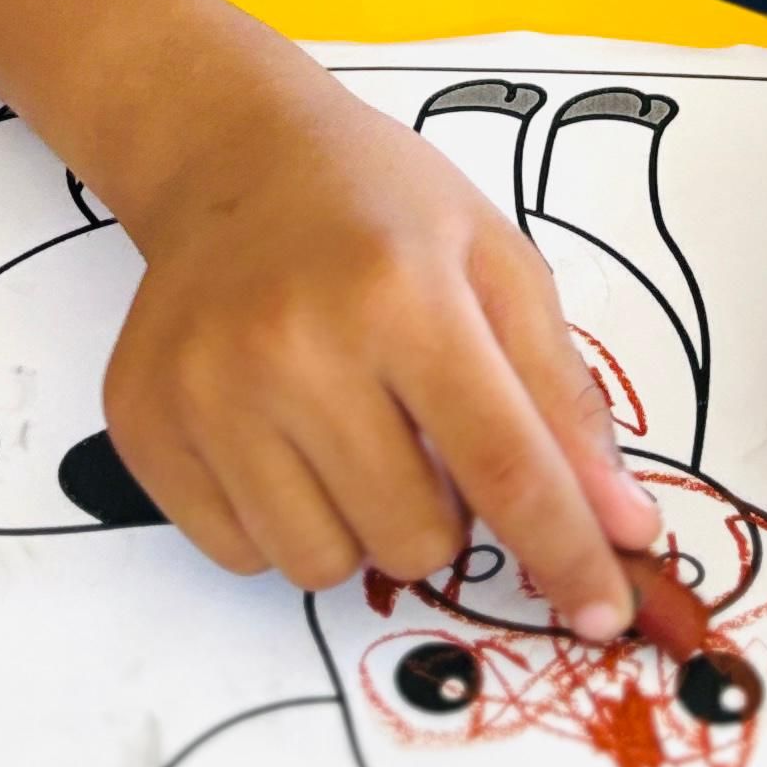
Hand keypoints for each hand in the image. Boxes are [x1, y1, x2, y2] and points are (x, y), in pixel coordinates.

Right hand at [103, 56, 659, 629]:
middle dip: (445, 512)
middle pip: (416, 537)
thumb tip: (622, 528)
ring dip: (359, 523)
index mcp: (401, 294)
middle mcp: (294, 344)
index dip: (566, 551)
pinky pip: (240, 555)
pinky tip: (280, 436)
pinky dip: (280, 520)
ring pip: (323, 565)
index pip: (505, 464)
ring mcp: (207, 390)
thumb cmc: (379, 207)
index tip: (607, 612)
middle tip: (421, 428)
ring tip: (349, 429)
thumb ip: (563, 399)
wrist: (231, 154)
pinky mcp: (144, 425)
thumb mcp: (496, 264)